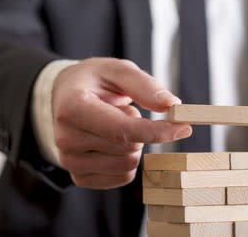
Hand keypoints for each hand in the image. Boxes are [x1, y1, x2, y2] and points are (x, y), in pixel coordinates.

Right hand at [52, 57, 191, 188]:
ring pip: (127, 166)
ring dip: (133, 145)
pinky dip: (126, 159)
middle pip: (129, 148)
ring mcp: (69, 161)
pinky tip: (111, 142)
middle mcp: (66, 137)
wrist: (63, 96)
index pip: (122, 130)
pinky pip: (122, 177)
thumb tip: (172, 105)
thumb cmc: (93, 81)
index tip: (183, 126)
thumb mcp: (117, 70)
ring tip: (114, 124)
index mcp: (73, 107)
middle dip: (140, 130)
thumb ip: (145, 85)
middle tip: (123, 110)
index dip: (157, 131)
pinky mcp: (78, 177)